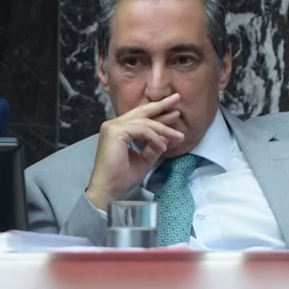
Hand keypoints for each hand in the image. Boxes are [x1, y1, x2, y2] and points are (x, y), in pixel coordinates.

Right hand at [85, 93, 184, 209]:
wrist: (109, 190)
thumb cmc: (122, 178)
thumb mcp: (143, 160)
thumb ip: (153, 147)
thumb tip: (167, 137)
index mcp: (118, 130)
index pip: (140, 118)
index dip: (158, 115)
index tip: (174, 113)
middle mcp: (113, 125)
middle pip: (141, 111)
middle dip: (161, 105)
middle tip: (177, 98)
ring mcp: (112, 127)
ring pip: (145, 122)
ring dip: (164, 129)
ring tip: (179, 136)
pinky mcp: (115, 132)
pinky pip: (142, 130)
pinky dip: (155, 138)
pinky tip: (163, 147)